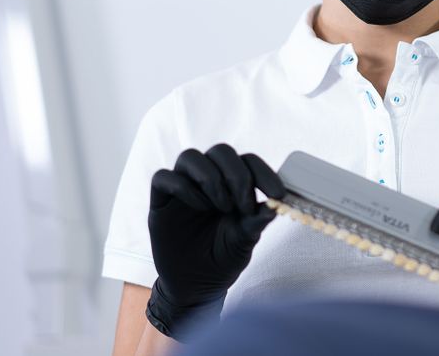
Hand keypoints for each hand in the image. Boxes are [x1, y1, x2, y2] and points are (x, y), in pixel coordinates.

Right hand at [145, 144, 285, 339]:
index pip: (248, 161)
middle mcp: (208, 180)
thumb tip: (276, 204)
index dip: (263, 172)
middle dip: (237, 174)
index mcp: (233, 185)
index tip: (277, 193)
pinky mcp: (160, 202)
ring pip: (190, 157)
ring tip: (222, 207)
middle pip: (220, 151)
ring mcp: (183, 189)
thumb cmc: (223, 257)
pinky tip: (200, 208)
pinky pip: (163, 177)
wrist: (195, 286)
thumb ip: (257, 220)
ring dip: (211, 178)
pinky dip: (183, 188)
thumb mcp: (245, 239)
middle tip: (243, 205)